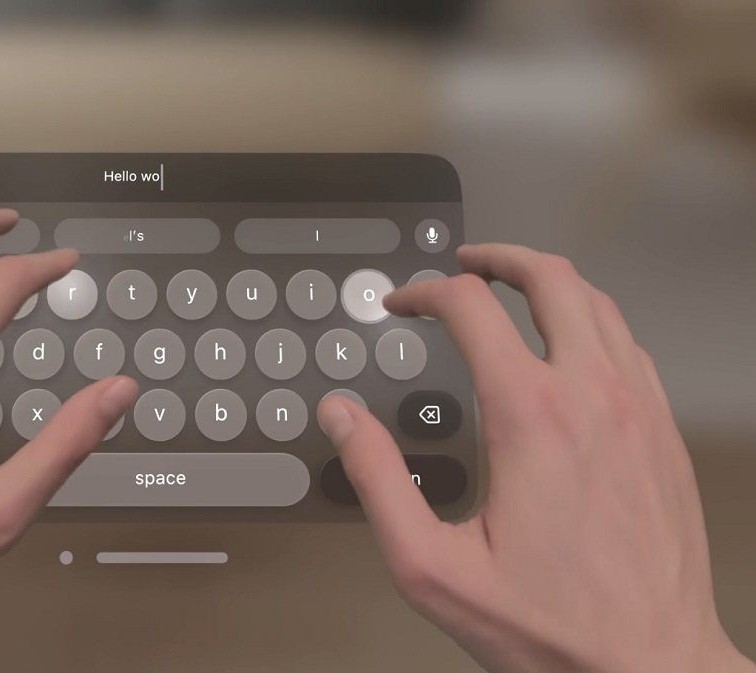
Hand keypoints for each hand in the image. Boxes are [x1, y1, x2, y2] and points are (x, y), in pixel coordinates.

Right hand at [319, 244, 753, 672]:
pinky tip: (571, 345)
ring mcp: (639, 411)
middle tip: (466, 262)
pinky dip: (592, 322)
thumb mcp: (431, 565)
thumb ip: (377, 480)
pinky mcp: (664, 434)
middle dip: (499, 258)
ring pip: (599, 304)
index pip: (471, 309)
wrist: (650, 666)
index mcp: (531, 417)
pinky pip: (630, 346)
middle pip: (551, 280)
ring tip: (513, 288)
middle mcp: (593, 398)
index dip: (424, 292)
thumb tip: (341, 416)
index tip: (402, 304)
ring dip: (549, 283)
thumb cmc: (549, 626)